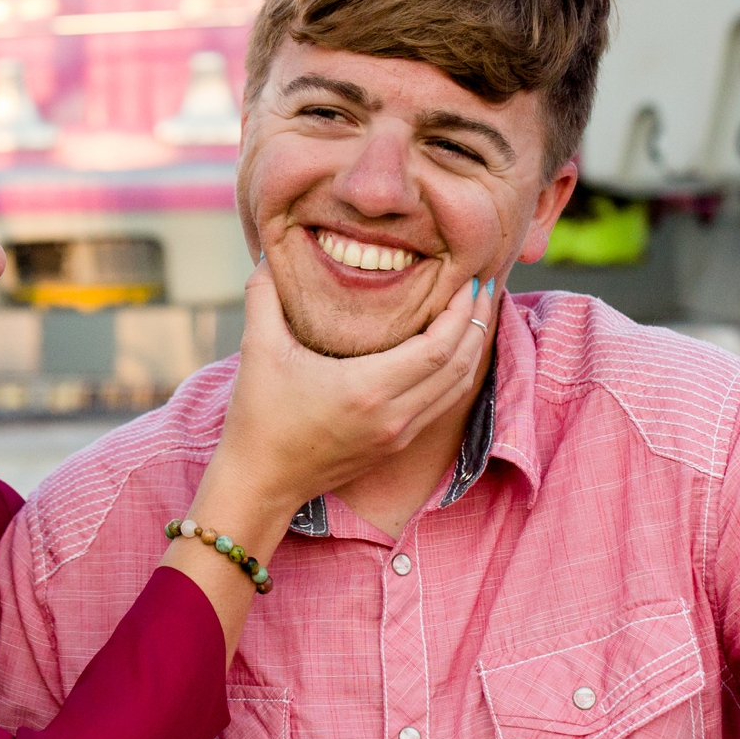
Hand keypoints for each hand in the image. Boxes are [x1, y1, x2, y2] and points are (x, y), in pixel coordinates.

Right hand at [209, 263, 497, 523]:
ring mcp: (398, 435)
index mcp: (368, 389)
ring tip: (474, 313)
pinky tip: (451, 351)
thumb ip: (263, 296)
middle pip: (461, 365)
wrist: (260, 482)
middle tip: (481, 286)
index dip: (461, 312)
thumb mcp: (258, 350)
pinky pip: (442, 405)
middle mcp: (393, 415)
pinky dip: (456, 374)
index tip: (466, 279)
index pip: (439, 348)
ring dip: (472, 349)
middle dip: (477, 323)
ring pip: (458, 389)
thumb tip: (269, 256)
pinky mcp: (395, 445)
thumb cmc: (258, 417)